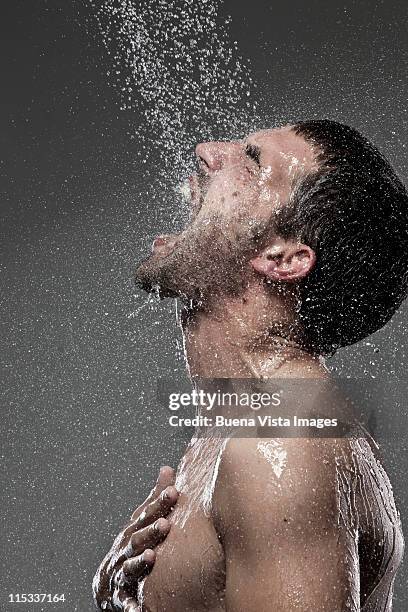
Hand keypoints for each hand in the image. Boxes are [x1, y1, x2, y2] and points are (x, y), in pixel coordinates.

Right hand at [93, 466, 178, 610]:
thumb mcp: (142, 520)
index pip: (147, 514)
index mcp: (133, 530)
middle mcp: (125, 550)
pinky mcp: (120, 597)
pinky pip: (124, 603)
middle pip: (137, 538)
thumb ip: (155, 498)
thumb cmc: (132, 546)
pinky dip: (130, 607)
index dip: (159, 502)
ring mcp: (121, 573)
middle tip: (165, 524)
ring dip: (139, 562)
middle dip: (150, 531)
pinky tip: (137, 610)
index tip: (173, 491)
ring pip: (129, 567)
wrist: (107, 584)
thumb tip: (167, 469)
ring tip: (150, 557)